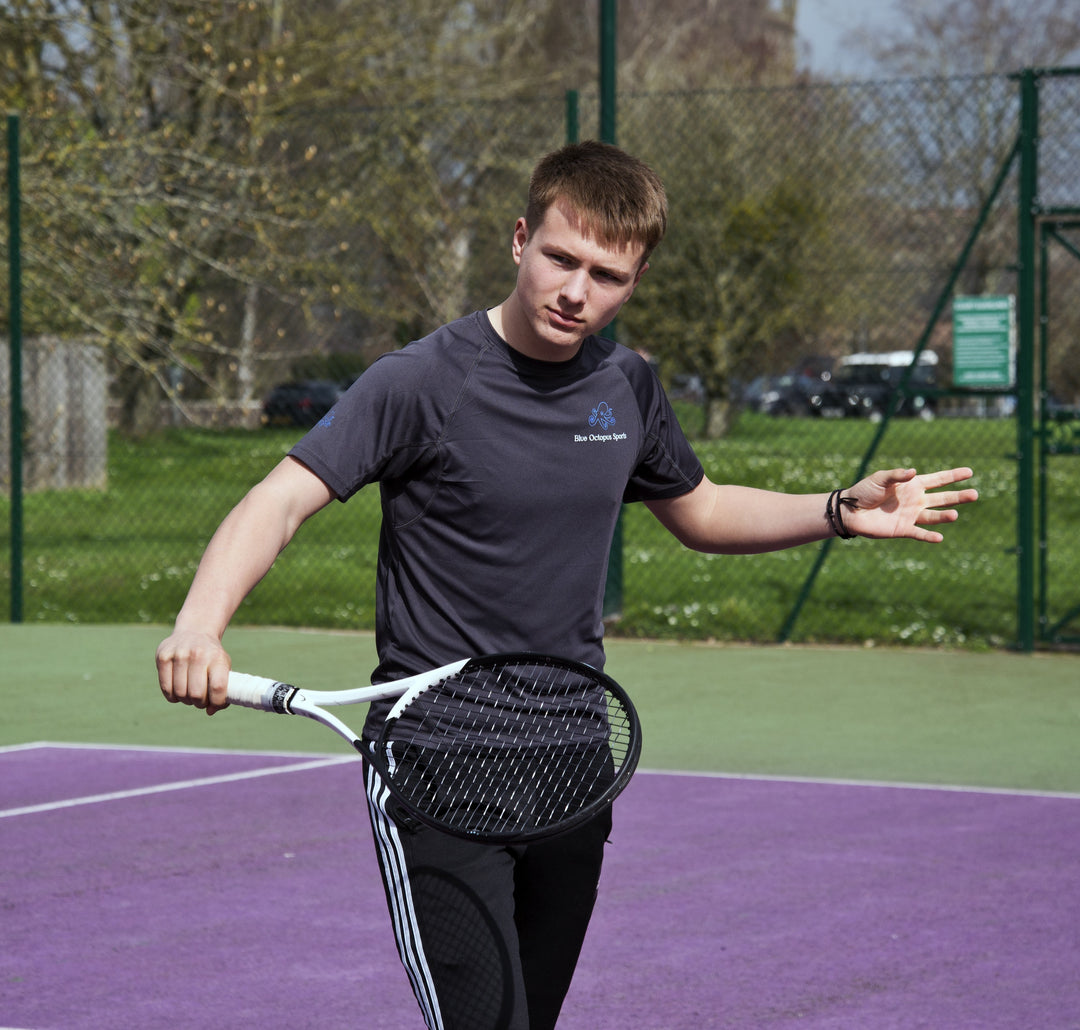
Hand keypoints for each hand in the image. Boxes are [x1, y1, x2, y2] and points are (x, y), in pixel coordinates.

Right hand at [155, 630, 231, 714]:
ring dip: (186, 700)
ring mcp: (179, 655)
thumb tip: (210, 712)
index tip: (215, 704)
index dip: (217, 702)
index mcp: (217, 658)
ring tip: (190, 695)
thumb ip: (222, 690)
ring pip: (180, 693)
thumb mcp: (223, 668)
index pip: (218, 687)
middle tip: (200, 700)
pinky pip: (166, 689)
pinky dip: (173, 697)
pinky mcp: (163, 657)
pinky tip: (178, 692)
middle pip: (197, 694)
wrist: (195, 632)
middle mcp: (198, 654)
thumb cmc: (211, 657)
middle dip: (199, 703)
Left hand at [842, 467, 977, 542]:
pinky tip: (939, 537)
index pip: (938, 480)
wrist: (850, 510)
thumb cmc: (864, 491)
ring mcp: (911, 515)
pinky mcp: (903, 529)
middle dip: (958, 497)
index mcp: (912, 485)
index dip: (953, 476)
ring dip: (945, 516)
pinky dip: (929, 536)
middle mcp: (916, 500)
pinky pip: (919, 533)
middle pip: (943, 499)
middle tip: (975, 495)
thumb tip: (914, 472)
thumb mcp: (880, 479)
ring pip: (934, 516)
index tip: (970, 472)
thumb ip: (897, 475)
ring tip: (955, 515)